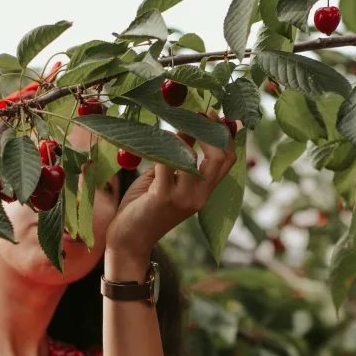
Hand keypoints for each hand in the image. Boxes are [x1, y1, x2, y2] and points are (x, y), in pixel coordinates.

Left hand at [105, 112, 237, 261]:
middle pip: (221, 157)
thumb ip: (176, 158)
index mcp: (203, 192)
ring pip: (195, 157)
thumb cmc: (142, 209)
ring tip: (171, 126)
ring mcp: (183, 198)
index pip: (228, 161)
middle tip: (198, 113)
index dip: (225, 135)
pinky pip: (168, 162)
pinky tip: (154, 141)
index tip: (212, 115)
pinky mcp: (163, 197)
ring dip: (184, 136)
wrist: (127, 242)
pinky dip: (163, 146)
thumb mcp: (163, 179)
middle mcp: (199, 196)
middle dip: (212, 130)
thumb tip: (183, 129)